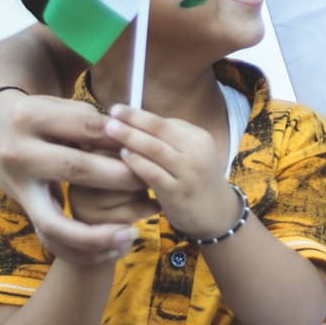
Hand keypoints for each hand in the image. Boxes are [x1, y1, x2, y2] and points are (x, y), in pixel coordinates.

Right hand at [0, 90, 146, 262]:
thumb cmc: (41, 117)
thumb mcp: (59, 107)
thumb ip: (90, 123)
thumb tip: (131, 142)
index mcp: (30, 117)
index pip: (86, 127)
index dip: (119, 137)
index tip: (145, 145)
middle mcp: (18, 153)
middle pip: (76, 170)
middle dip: (120, 178)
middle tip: (149, 182)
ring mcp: (18, 186)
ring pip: (57, 221)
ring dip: (97, 235)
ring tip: (130, 233)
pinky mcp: (22, 209)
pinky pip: (51, 239)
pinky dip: (83, 250)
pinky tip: (113, 248)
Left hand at [104, 104, 242, 238]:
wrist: (215, 214)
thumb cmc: (196, 180)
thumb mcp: (193, 154)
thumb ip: (171, 140)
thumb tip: (136, 122)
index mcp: (200, 138)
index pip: (167, 122)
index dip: (141, 115)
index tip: (120, 110)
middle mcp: (197, 152)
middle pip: (160, 129)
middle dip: (134, 118)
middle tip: (112, 112)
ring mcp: (188, 173)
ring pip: (155, 148)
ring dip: (130, 137)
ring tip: (110, 129)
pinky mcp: (177, 192)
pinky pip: (152, 173)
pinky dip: (136, 162)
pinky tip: (123, 155)